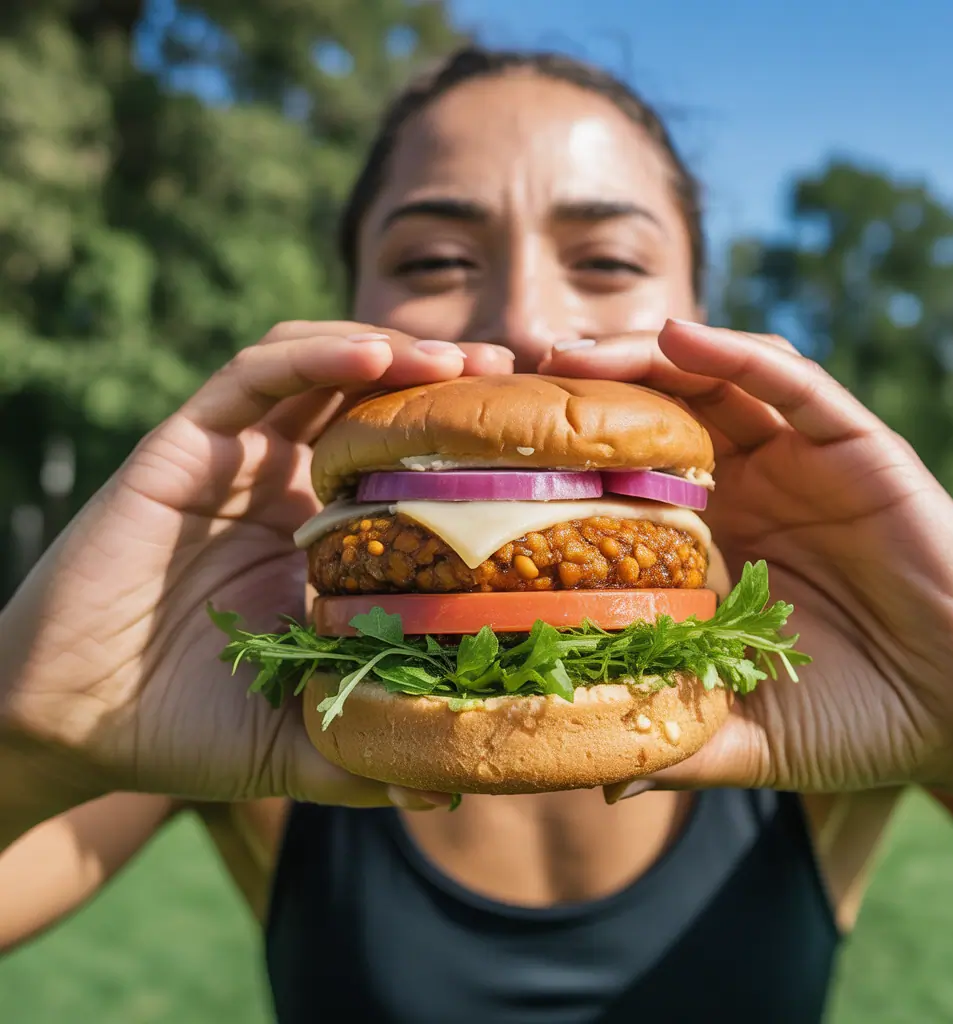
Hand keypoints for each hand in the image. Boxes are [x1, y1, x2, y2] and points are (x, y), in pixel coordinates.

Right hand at [0, 323, 513, 826]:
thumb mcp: (301, 742)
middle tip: (511, 379)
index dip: (463, 446)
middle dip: (443, 383)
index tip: (531, 443)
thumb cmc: (188, 729)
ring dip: (392, 352)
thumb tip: (450, 785)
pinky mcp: (182, 447)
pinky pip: (252, 378)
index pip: (403, 467)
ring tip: (457, 362)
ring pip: (321, 372)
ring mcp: (237, 462)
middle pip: (374, 404)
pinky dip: (314, 358)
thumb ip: (369, 749)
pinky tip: (375, 358)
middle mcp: (286, 489)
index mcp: (323, 543)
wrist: (74, 725)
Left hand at [540, 323, 952, 813]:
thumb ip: (668, 740)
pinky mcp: (857, 445)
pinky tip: (681, 339)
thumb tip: (586, 775)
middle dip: (580, 392)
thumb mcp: (740, 734)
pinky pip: (794, 385)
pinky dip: (738, 356)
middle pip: (648, 415)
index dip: (553, 456)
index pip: (616, 478)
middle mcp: (740, 488)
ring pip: (708, 382)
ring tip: (571, 354)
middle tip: (508, 379)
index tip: (479, 449)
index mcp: (701, 543)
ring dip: (638, 357)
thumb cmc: (850, 720)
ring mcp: (796, 459)